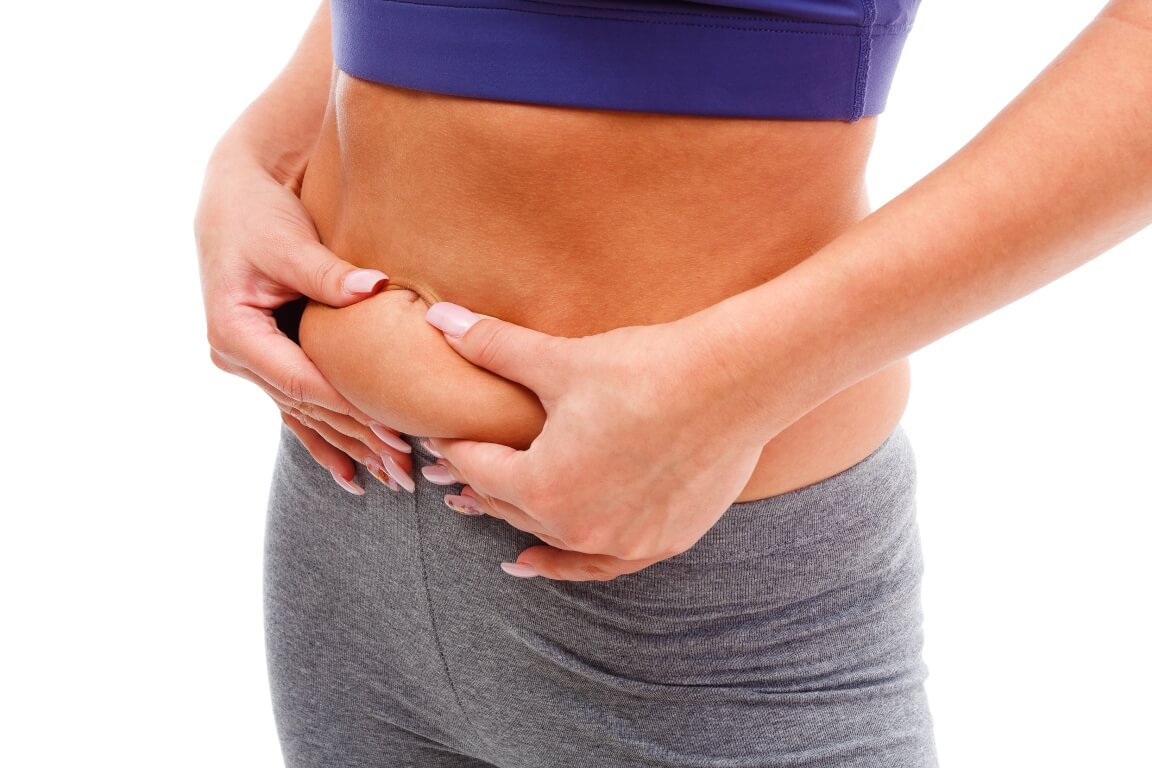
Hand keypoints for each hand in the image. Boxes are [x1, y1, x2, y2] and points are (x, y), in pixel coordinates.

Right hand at [194, 149, 413, 493]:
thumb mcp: (289, 242)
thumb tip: (375, 289)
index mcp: (234, 332)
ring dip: (347, 447)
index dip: (349, 408)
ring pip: (305, 414)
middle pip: (307, 407)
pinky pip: (298, 406)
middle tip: (405, 469)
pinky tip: (351, 475)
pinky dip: (325, 438)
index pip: (302, 381)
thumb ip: (329, 274)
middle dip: (357, 439)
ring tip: (390, 480)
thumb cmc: (257, 211)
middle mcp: (236, 354)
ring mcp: (249, 360)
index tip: (394, 429)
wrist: (234, 191)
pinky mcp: (267, 355)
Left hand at [422, 302, 769, 580]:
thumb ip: (494, 347)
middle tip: (459, 469)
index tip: (440, 436)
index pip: (478, 467)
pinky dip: (568, 564)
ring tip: (489, 513)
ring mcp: (621, 541)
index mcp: (542, 483)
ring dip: (519, 521)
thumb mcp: (559, 359)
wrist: (734, 382)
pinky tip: (539, 563)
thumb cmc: (644, 368)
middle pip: (510, 506)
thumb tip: (438, 319)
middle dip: (482, 482)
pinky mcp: (661, 542)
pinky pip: (600, 565)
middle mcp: (576, 526)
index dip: (454, 447)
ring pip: (551, 538)